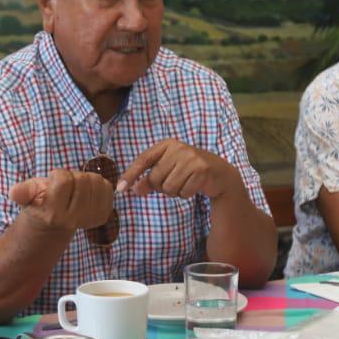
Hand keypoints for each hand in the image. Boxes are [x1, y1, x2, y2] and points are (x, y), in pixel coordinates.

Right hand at [8, 169, 113, 231]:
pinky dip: (100, 185)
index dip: (59, 174)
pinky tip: (88, 192)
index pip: (64, 180)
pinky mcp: (103, 216)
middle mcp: (73, 219)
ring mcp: (90, 219)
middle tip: (67, 185)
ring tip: (76, 187)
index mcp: (53, 213)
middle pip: (83, 180)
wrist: (53, 226)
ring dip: (87, 179)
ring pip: (97, 182)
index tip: (54, 180)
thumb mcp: (29, 195)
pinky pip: (109, 189)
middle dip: (74, 176)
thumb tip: (13, 193)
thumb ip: (23, 192)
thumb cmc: (41, 204)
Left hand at [117, 139, 240, 199]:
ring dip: (174, 192)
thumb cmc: (188, 170)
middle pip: (155, 178)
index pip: (143, 159)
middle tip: (174, 181)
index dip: (130, 174)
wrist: (219, 173)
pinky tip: (194, 186)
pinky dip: (186, 194)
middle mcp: (178, 148)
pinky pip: (183, 192)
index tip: (120, 189)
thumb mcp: (167, 170)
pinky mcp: (202, 171)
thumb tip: (135, 190)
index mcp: (167, 144)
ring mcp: (191, 159)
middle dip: (161, 187)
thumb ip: (150, 178)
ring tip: (184, 183)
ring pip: (168, 187)